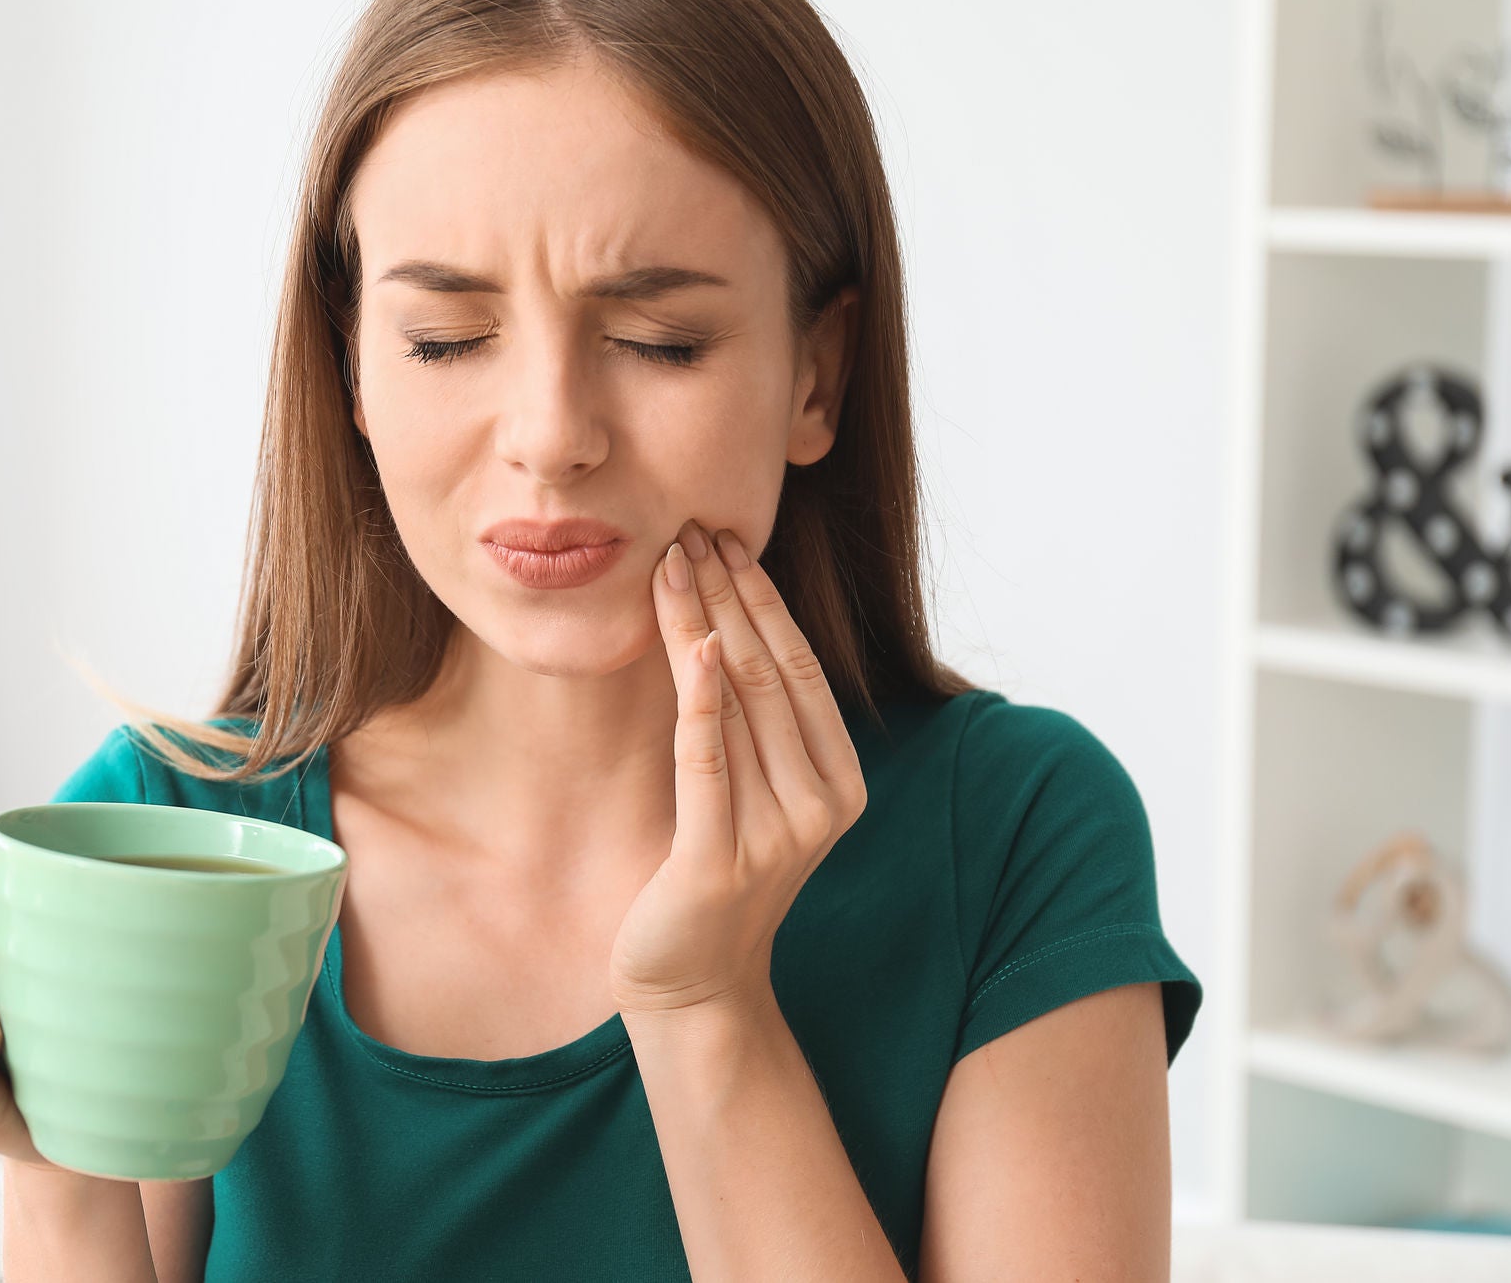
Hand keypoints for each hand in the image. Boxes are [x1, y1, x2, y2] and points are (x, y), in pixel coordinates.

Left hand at [609, 519, 869, 1016]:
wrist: (693, 983)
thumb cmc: (715, 874)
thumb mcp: (748, 790)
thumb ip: (754, 724)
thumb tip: (723, 625)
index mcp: (841, 782)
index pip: (800, 668)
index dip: (763, 599)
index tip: (726, 537)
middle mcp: (821, 805)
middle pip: (769, 673)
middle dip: (729, 594)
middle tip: (691, 528)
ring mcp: (776, 836)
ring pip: (737, 703)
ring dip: (700, 623)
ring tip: (670, 563)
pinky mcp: (719, 862)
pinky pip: (708, 764)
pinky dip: (698, 702)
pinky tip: (686, 645)